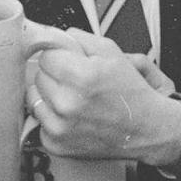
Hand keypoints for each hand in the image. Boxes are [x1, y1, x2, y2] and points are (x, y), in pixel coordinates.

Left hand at [26, 28, 180, 165]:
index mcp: (80, 76)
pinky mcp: (55, 144)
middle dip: (54, 75)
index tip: (69, 63)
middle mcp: (66, 103)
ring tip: (73, 99)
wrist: (145, 128)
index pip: (46, 56)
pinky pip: (39, 121)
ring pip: (34, 99)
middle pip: (38, 77)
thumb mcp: (113, 53)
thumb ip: (80, 39)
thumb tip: (55, 37)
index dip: (59, 57)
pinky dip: (52, 118)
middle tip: (75, 82)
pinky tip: (72, 117)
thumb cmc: (131, 93)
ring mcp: (59, 127)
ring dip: (49, 96)